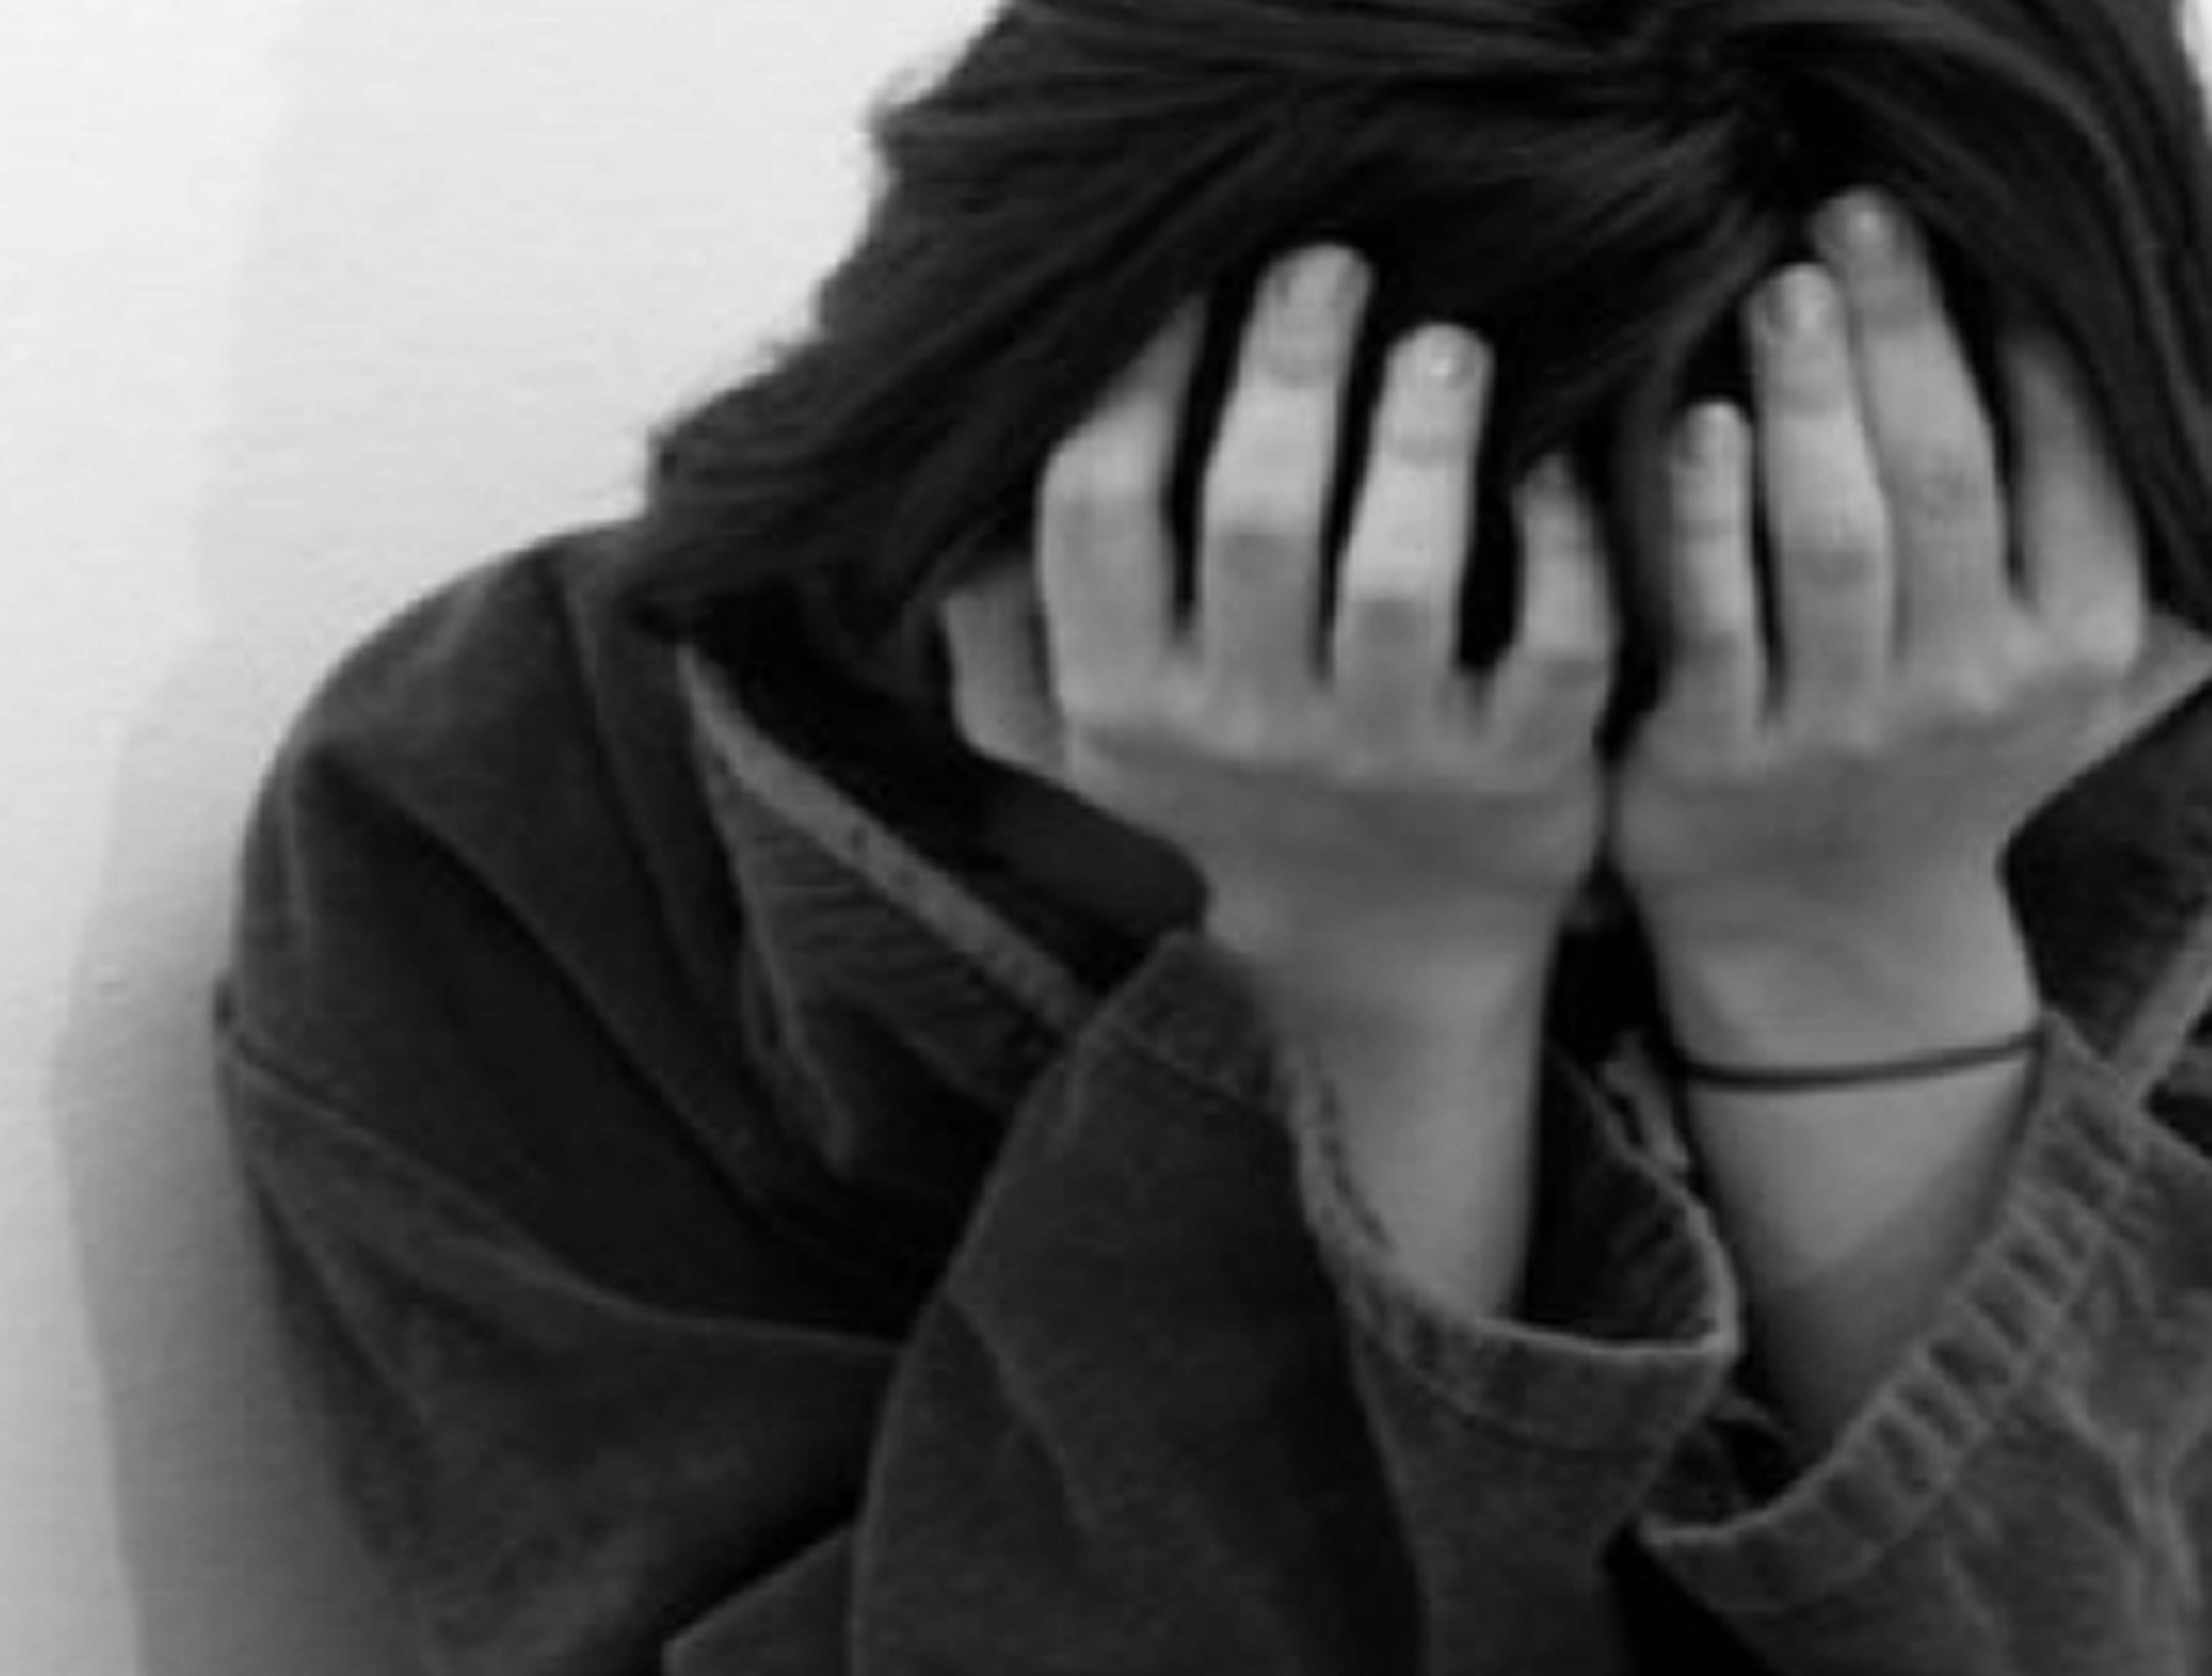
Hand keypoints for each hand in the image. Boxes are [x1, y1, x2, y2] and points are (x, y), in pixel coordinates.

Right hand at [939, 245, 1619, 1003]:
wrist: (1370, 962)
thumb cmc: (1213, 805)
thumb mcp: (1067, 748)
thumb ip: (996, 633)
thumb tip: (945, 509)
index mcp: (1122, 701)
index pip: (1099, 512)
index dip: (1136, 382)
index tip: (1182, 282)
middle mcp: (1244, 732)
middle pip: (1257, 521)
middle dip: (1291, 374)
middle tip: (1327, 265)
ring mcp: (1384, 757)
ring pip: (1402, 576)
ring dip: (1425, 440)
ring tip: (1445, 340)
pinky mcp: (1516, 774)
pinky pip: (1549, 642)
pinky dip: (1561, 544)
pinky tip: (1554, 462)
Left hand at [1610, 191, 2211, 955]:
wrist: (1826, 925)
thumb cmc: (1949, 759)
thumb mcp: (2081, 684)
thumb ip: (2148, 566)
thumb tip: (2198, 416)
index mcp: (2076, 643)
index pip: (2069, 464)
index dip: (2021, 343)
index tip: (1973, 233)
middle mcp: (1974, 683)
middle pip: (1943, 478)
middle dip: (1901, 340)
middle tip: (1850, 218)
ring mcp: (1845, 726)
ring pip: (1834, 539)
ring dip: (1807, 406)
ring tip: (1778, 291)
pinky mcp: (1724, 755)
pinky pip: (1714, 615)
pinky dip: (1702, 518)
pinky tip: (1691, 426)